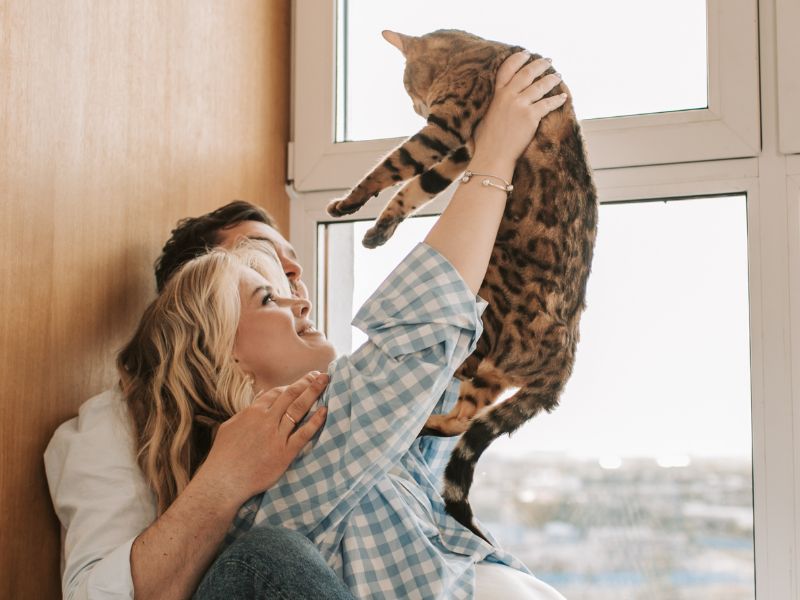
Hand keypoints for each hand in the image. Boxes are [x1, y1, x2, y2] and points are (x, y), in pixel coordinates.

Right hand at [193, 371, 328, 503]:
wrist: (223, 481)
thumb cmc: (223, 456)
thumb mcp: (229, 427)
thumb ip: (245, 414)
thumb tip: (257, 402)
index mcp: (252, 412)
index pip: (277, 392)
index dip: (292, 385)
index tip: (304, 380)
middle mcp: (266, 420)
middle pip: (291, 395)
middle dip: (307, 382)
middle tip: (321, 375)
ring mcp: (276, 436)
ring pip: (298, 409)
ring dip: (313, 393)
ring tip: (325, 382)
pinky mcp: (284, 453)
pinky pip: (303, 434)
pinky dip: (315, 421)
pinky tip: (325, 411)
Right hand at [472, 52, 566, 168]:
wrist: (492, 156)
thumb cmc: (486, 141)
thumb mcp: (485, 116)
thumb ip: (494, 103)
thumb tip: (500, 100)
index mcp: (496, 95)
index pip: (507, 69)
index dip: (518, 59)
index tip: (526, 53)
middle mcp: (508, 96)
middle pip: (527, 73)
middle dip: (540, 64)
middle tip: (548, 60)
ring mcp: (520, 105)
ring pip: (540, 85)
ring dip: (552, 79)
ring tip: (558, 75)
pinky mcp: (531, 116)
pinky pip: (548, 104)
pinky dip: (557, 100)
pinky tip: (563, 97)